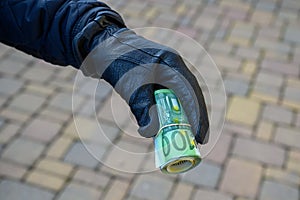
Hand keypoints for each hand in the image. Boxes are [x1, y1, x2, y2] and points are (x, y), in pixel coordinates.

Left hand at [74, 17, 208, 143]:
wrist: (103, 46)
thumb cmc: (118, 62)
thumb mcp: (131, 88)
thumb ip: (143, 110)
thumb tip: (152, 133)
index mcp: (172, 63)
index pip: (189, 93)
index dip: (196, 116)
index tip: (199, 136)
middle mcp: (174, 66)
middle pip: (191, 95)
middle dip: (195, 117)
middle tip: (200, 139)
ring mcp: (167, 70)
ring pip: (181, 96)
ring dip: (184, 115)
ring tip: (189, 134)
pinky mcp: (158, 76)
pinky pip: (169, 95)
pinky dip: (171, 110)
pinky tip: (171, 122)